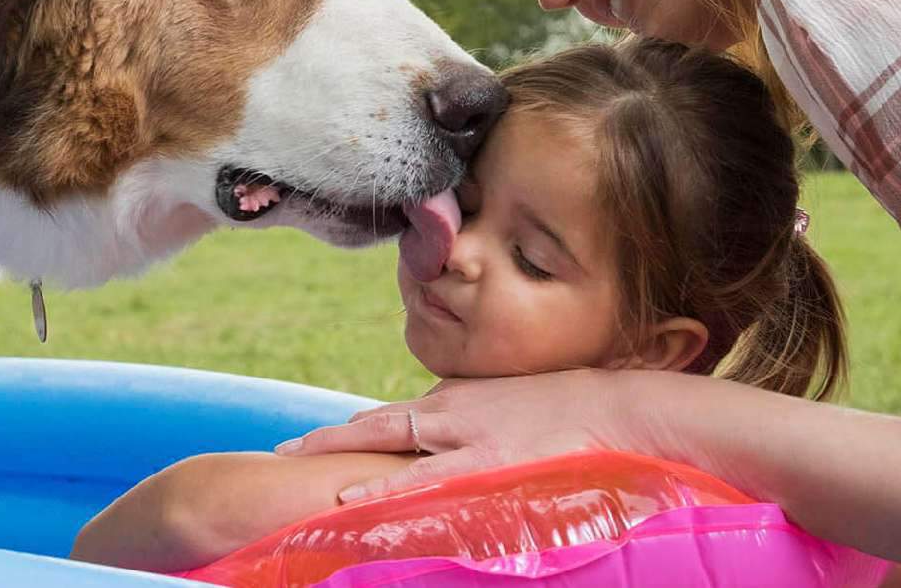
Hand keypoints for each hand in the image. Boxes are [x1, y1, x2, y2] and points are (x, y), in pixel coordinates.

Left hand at [275, 369, 657, 502]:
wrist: (617, 406)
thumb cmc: (575, 412)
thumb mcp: (518, 412)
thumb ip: (487, 429)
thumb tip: (476, 452)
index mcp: (459, 398)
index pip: (396, 415)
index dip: (357, 430)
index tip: (321, 444)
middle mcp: (451, 408)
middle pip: (375, 421)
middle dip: (327, 436)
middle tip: (282, 449)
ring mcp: (464, 432)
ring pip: (385, 439)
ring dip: (336, 451)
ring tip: (291, 461)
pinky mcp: (484, 461)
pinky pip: (421, 480)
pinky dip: (382, 491)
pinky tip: (349, 502)